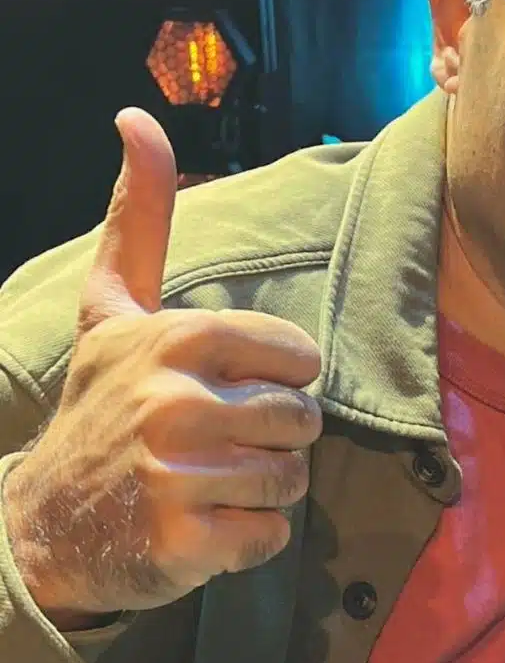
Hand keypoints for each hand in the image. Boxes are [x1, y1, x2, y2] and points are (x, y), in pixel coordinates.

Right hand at [1, 109, 322, 622]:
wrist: (43, 520)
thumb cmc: (102, 399)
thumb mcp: (115, 305)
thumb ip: (142, 216)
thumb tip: (136, 117)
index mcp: (177, 338)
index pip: (301, 357)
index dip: (277, 377)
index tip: (229, 386)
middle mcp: (174, 403)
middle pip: (303, 420)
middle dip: (274, 435)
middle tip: (216, 441)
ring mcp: (175, 477)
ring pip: (293, 477)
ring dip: (265, 486)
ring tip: (210, 479)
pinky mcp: (181, 544)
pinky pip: (272, 535)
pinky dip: (250, 537)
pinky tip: (202, 522)